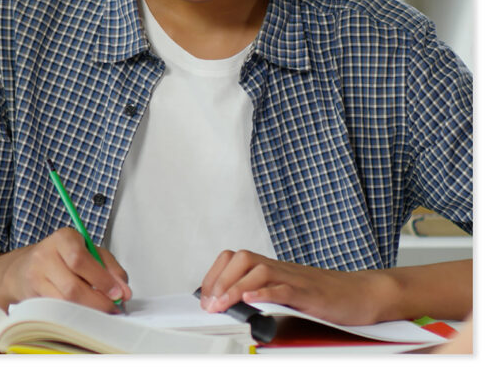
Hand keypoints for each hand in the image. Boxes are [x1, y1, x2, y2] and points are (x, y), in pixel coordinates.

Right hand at [2, 227, 130, 312]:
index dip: (101, 279)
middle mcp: (44, 256)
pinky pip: (56, 310)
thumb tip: (124, 291)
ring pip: (64, 302)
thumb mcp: (88, 251)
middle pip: (72, 286)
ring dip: (88, 311)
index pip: (80, 259)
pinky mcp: (31, 296)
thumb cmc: (63, 257)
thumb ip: (110, 267)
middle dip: (98, 301)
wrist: (24, 266)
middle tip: (113, 308)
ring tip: (101, 311)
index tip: (118, 293)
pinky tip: (84, 313)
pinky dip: (75, 314)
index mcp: (63, 238)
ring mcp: (35, 277)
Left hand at [197, 249, 385, 325]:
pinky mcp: (310, 293)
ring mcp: (295, 279)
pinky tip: (251, 300)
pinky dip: (265, 293)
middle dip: (220, 281)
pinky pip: (284, 288)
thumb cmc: (326, 296)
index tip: (203, 297)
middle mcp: (280, 268)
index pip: (233, 259)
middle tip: (210, 304)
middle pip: (241, 259)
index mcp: (272, 267)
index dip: (214, 275)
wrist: (363, 294)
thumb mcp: (287, 294)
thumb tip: (232, 306)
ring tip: (223, 305)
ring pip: (258, 271)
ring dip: (235, 288)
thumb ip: (264, 295)